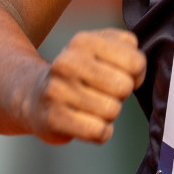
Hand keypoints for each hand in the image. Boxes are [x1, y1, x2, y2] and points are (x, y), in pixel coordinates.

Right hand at [26, 28, 146, 144]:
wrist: (35, 97)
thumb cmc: (80, 73)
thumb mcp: (100, 48)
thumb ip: (127, 47)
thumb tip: (138, 66)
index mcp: (83, 41)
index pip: (135, 61)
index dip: (136, 74)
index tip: (121, 75)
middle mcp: (67, 62)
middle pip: (124, 87)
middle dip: (120, 94)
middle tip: (103, 93)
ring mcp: (57, 90)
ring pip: (112, 110)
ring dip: (108, 114)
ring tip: (91, 106)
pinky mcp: (53, 118)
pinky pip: (98, 131)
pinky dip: (100, 132)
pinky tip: (87, 124)